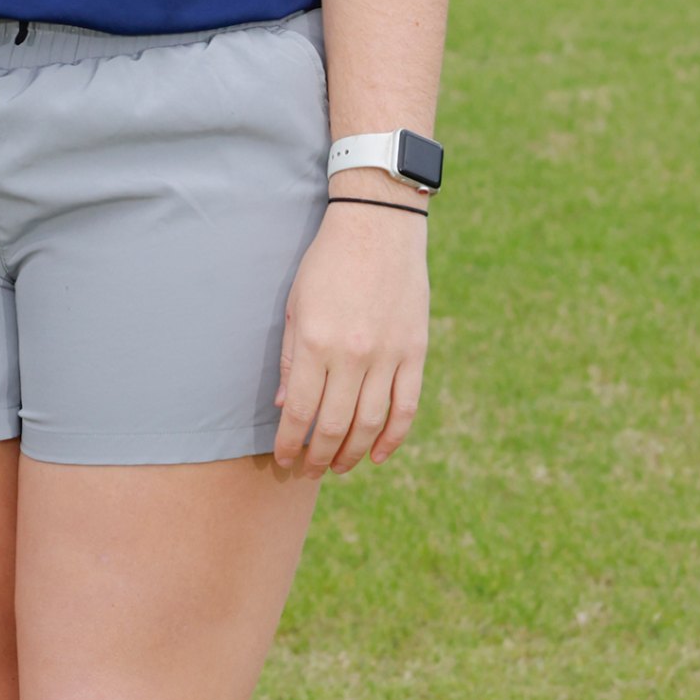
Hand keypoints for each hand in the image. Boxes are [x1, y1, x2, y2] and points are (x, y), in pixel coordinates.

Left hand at [271, 196, 429, 479]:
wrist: (378, 227)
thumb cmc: (327, 264)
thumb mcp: (296, 305)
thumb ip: (292, 358)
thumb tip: (287, 407)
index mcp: (316, 342)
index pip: (301, 411)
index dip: (291, 443)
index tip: (284, 460)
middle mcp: (353, 355)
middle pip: (335, 425)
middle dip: (318, 457)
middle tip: (307, 472)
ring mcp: (388, 355)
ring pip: (371, 423)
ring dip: (352, 454)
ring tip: (338, 468)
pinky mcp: (416, 352)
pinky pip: (407, 407)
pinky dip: (393, 436)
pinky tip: (378, 454)